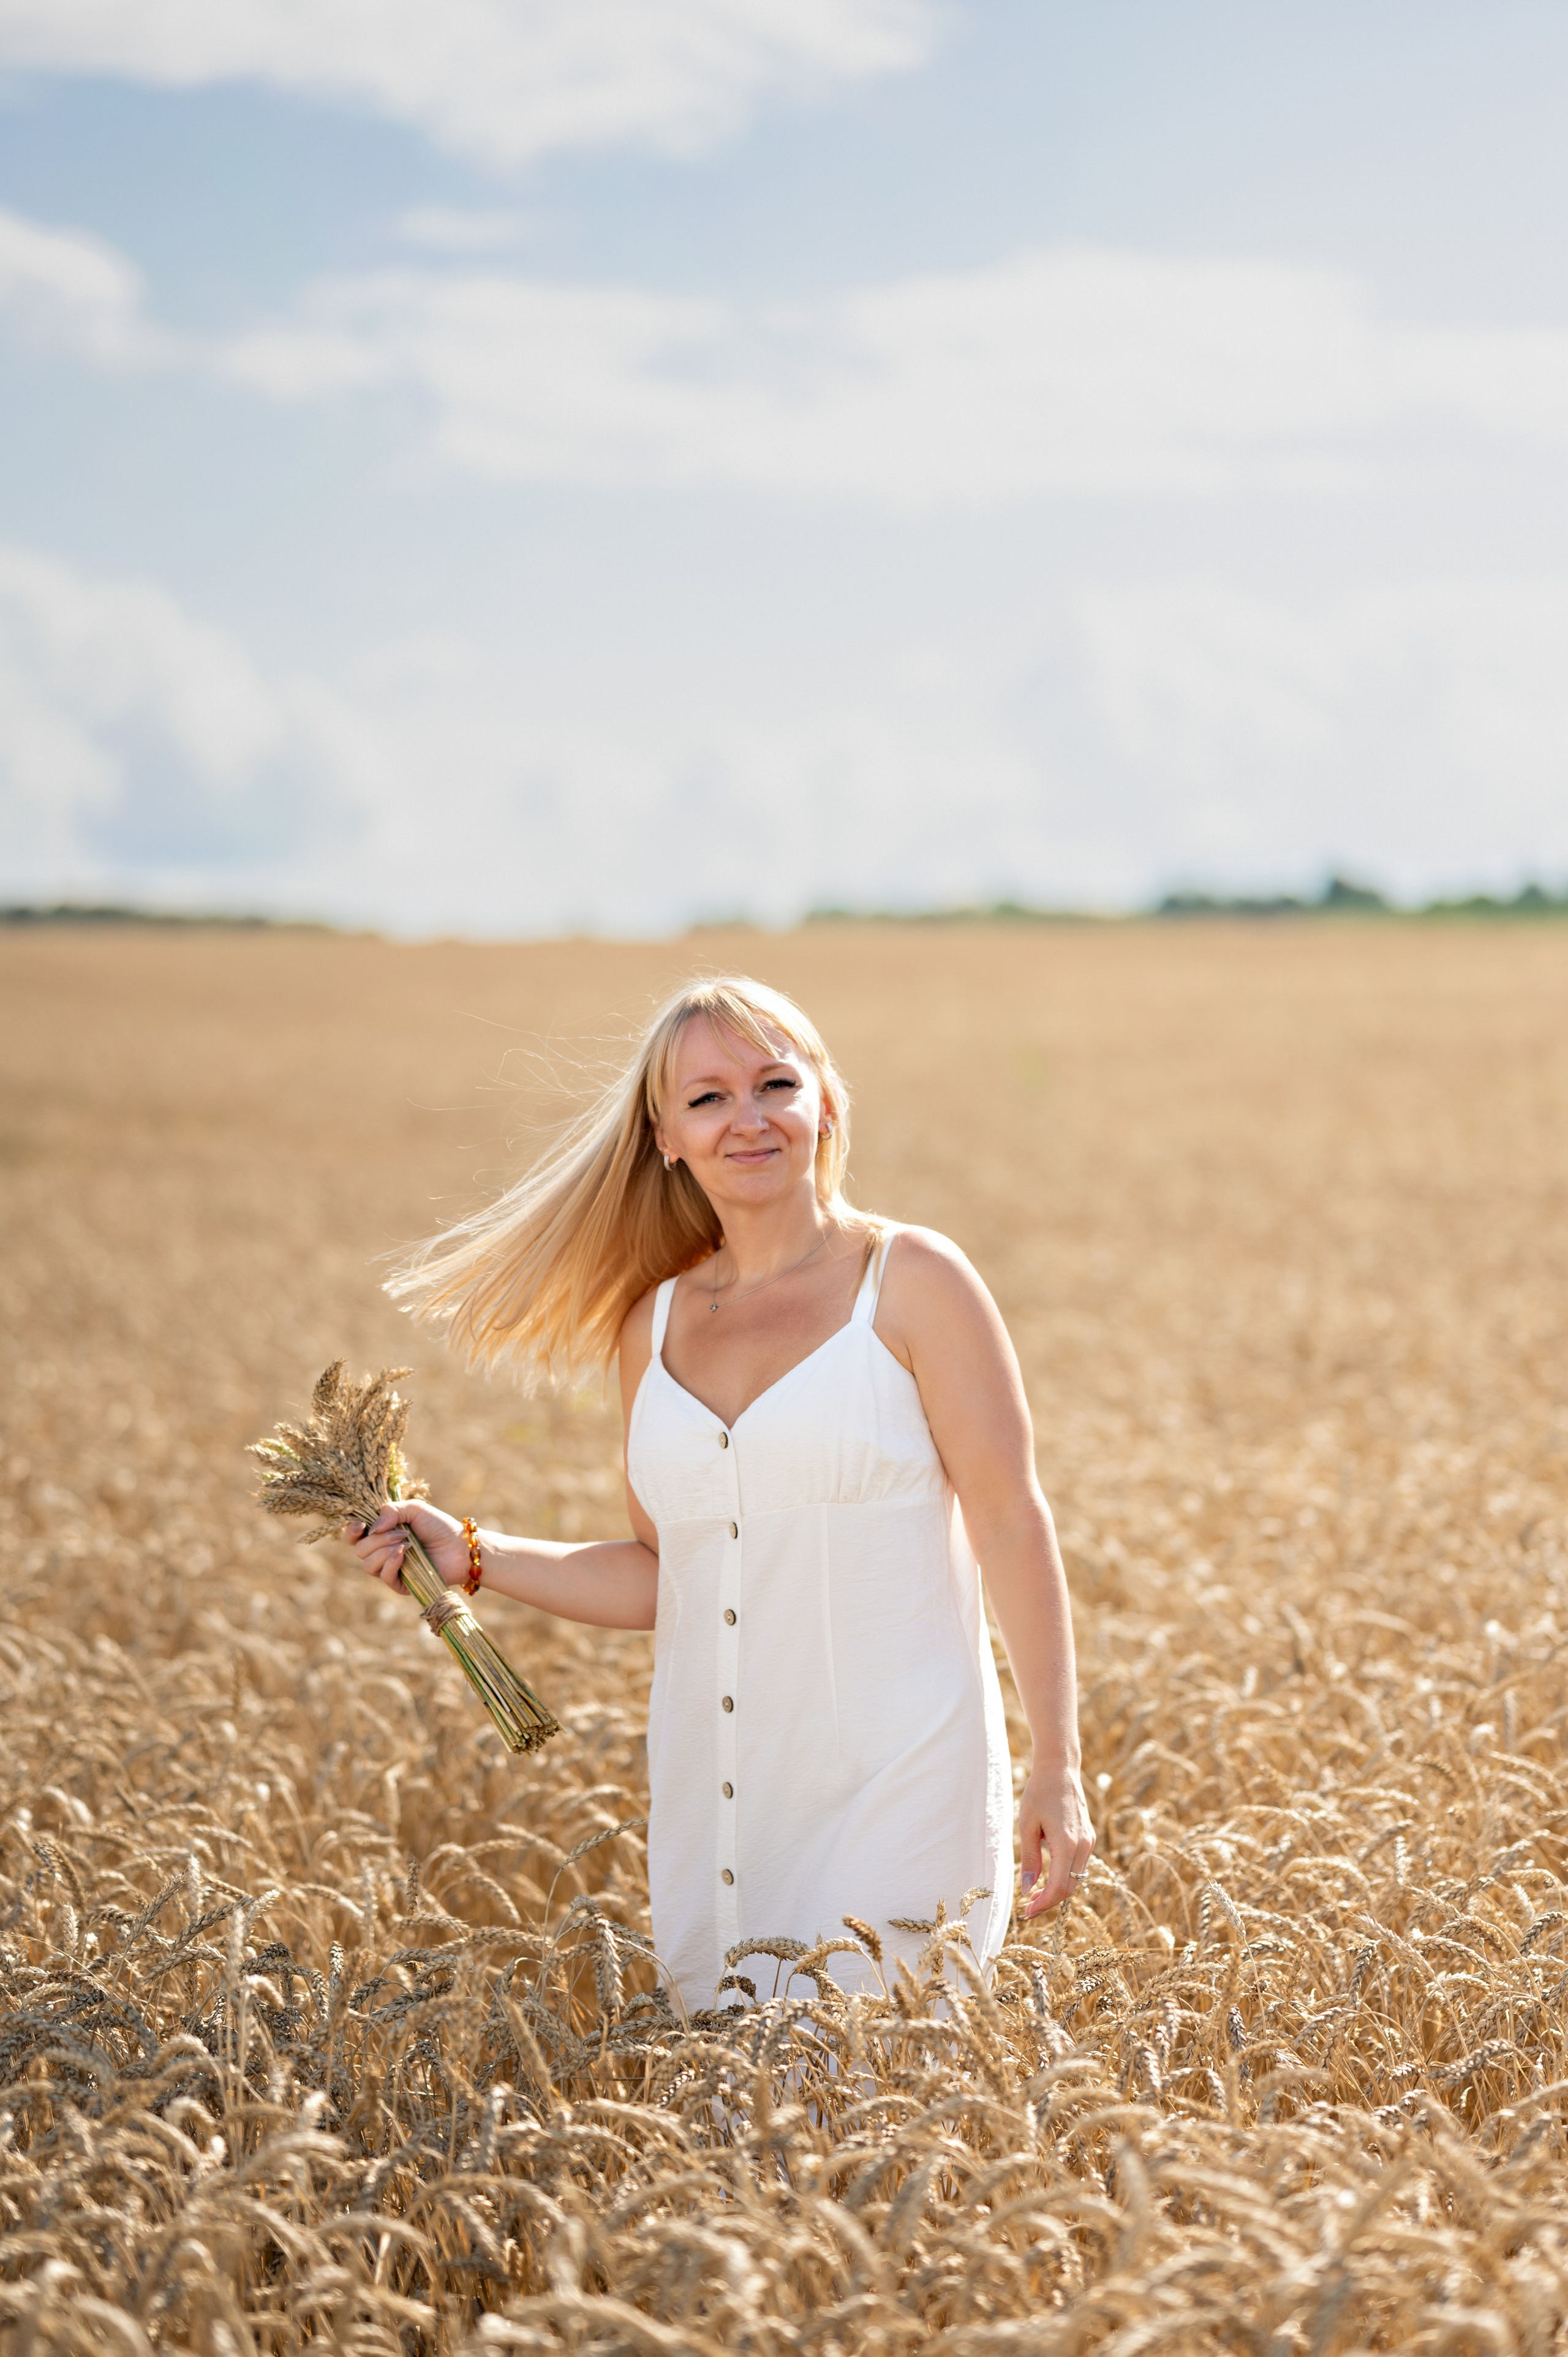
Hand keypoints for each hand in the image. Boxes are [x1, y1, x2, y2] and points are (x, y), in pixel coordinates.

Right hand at [342, 1500, 468, 1591]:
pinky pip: (384, 1576)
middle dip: (379, 1539)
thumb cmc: (438, 1526)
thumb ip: (390, 1511)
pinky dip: (392, 1562)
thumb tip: (372, 1528)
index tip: (361, 1525)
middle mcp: (382, 1553)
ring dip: (385, 1551)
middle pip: (360, 1550)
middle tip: (403, 1532)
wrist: (460, 1547)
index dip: (351, 1532)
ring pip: (368, 1564)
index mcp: (381, 1535)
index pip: (354, 1537)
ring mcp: (390, 1569)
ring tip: (407, 1543)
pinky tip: (405, 1553)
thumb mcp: (414, 1509)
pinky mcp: (400, 1584)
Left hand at [1018, 1757, 1095, 1918]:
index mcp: (1067, 1844)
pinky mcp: (1088, 1837)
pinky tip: (1047, 1876)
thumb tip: (1027, 1889)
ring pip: (1076, 1879)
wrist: (1060, 1769)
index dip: (1043, 1904)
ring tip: (1034, 1895)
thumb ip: (1029, 1859)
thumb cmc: (1039, 1793)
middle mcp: (1083, 1846)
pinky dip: (1064, 1877)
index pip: (1059, 1887)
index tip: (1027, 1912)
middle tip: (1027, 1907)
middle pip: (1070, 1888)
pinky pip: (1078, 1866)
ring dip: (1057, 1890)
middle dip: (1049, 1901)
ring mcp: (1089, 1841)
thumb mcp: (1027, 1826)